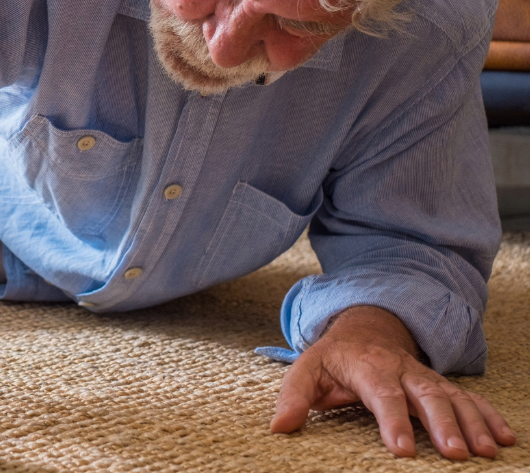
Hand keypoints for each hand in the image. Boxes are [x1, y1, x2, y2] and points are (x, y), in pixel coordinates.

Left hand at [271, 305, 515, 458]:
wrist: (363, 328)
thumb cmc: (332, 358)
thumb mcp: (305, 369)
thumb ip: (293, 397)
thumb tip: (278, 426)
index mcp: (368, 367)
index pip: (382, 395)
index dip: (393, 421)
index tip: (402, 450)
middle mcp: (402, 370)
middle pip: (426, 396)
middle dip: (443, 424)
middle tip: (456, 454)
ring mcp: (425, 376)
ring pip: (453, 397)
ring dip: (472, 423)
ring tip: (486, 451)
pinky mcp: (441, 384)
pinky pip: (469, 398)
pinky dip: (488, 416)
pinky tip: (504, 438)